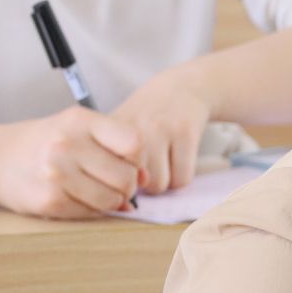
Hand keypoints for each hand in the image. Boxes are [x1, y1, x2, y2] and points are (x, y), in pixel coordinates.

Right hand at [0, 106, 144, 218]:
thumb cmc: (46, 142)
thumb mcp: (78, 129)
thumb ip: (114, 146)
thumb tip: (147, 179)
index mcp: (80, 121)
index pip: (134, 143)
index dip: (138, 159)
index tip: (129, 163)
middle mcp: (67, 145)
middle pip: (126, 177)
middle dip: (127, 185)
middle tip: (113, 183)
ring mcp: (56, 174)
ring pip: (112, 200)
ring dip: (111, 201)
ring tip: (95, 191)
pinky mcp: (49, 200)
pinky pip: (90, 213)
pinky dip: (91, 210)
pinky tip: (77, 198)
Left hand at [112, 64, 216, 193]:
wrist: (182, 89)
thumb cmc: (146, 118)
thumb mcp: (119, 130)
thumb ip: (112, 162)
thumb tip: (124, 203)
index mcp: (108, 128)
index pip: (106, 177)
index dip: (117, 183)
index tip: (125, 174)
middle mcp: (131, 127)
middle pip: (133, 185)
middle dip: (143, 185)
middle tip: (150, 167)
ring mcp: (159, 128)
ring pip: (159, 185)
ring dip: (164, 182)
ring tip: (164, 164)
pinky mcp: (185, 132)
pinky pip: (182, 178)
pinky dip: (182, 176)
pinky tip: (179, 159)